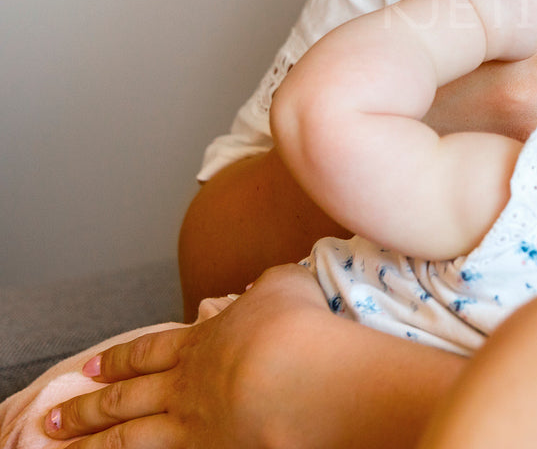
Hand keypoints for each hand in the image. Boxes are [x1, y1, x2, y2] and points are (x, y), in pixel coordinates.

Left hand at [45, 266, 465, 448]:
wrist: (300, 375)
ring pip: (128, 439)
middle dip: (87, 409)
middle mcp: (186, 387)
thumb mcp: (284, 285)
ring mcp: (193, 426)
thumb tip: (269, 285)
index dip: (119, 360)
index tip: (91, 368)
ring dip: (93, 444)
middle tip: (55, 419)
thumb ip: (270, 285)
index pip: (148, 352)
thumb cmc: (295, 326)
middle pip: (125, 398)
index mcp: (200, 343)